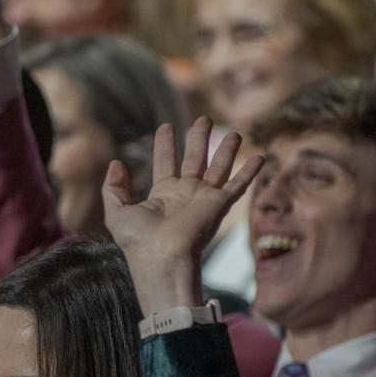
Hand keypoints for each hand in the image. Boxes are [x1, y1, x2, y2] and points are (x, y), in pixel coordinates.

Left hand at [103, 118, 263, 315]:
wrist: (162, 258)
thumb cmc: (138, 240)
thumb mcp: (116, 211)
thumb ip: (114, 188)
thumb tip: (115, 163)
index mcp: (163, 194)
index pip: (166, 162)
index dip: (165, 144)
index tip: (166, 126)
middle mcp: (186, 194)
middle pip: (195, 159)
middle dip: (198, 138)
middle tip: (203, 119)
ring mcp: (204, 198)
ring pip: (219, 167)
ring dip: (227, 150)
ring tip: (234, 131)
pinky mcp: (219, 204)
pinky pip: (238, 184)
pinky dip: (250, 171)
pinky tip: (261, 156)